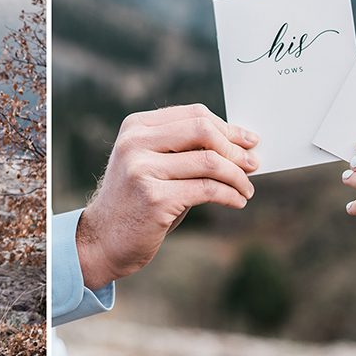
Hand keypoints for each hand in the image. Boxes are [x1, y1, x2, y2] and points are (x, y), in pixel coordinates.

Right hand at [76, 104, 258, 288]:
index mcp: (135, 127)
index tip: (248, 141)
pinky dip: (230, 195)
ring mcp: (142, 170)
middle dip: (235, 148)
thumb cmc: (137, 203)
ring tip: (246, 189)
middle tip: (253, 164)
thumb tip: (239, 144)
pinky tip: (237, 201)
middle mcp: (135, 143)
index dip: (227, 127)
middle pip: (202, 130)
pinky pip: (207, 189)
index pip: (193, 115)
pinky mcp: (154, 198)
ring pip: (209, 161)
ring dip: (237, 176)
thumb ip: (185, 150)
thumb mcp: (155, 166)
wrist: (103, 241)